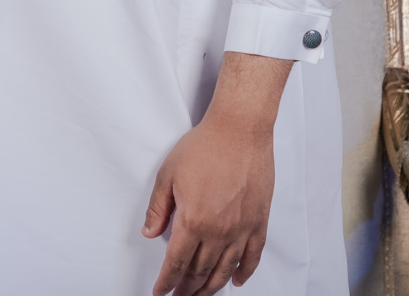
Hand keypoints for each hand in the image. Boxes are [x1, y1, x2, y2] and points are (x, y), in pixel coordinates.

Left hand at [143, 51, 292, 295]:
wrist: (240, 130)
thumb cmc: (205, 146)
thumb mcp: (168, 174)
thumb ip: (158, 208)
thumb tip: (150, 232)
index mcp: (193, 220)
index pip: (176, 262)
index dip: (167, 281)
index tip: (160, 292)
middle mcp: (219, 231)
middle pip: (200, 271)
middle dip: (187, 289)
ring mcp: (242, 228)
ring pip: (225, 269)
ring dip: (211, 287)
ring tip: (201, 295)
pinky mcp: (259, 221)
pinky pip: (252, 256)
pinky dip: (244, 272)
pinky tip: (236, 281)